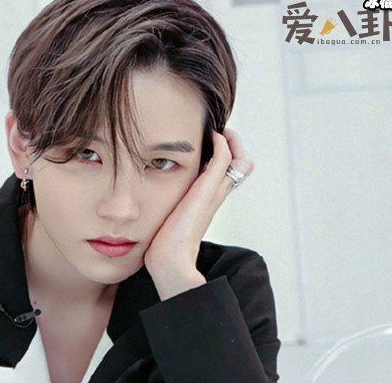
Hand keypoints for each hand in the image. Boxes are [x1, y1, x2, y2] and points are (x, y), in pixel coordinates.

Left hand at [143, 128, 253, 299]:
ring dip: (232, 141)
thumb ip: (166, 205)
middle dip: (235, 145)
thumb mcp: (167, 217)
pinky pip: (224, 160)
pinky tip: (210, 137)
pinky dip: (221, 143)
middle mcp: (216, 196)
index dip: (228, 156)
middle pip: (243, 165)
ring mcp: (214, 193)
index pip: (230, 174)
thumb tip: (148, 200)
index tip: (211, 143)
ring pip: (241, 161)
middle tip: (220, 133)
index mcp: (208, 201)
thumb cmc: (162, 243)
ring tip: (217, 131)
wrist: (168, 260)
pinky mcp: (206, 191)